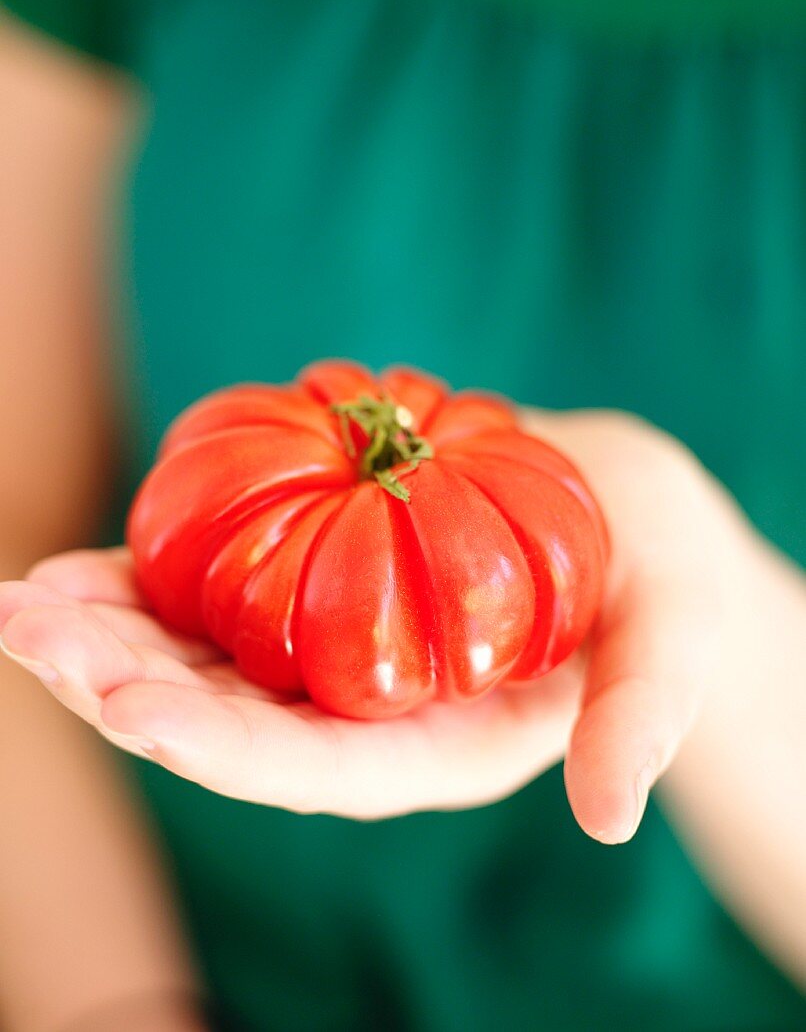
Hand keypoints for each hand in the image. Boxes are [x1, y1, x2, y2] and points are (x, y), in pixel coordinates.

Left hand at [0, 410, 753, 841]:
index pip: (319, 769)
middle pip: (230, 723)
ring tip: (24, 598)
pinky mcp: (324, 594)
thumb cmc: (660, 588)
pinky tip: (83, 561)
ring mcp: (336, 656)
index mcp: (440, 749)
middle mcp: (371, 716)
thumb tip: (612, 814)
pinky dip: (149, 581)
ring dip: (109, 636)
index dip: (222, 744)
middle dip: (120, 686)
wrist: (628, 525)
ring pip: (205, 664)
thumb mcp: (674, 645)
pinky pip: (223, 596)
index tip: (129, 704)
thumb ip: (643, 721)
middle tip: (27, 629)